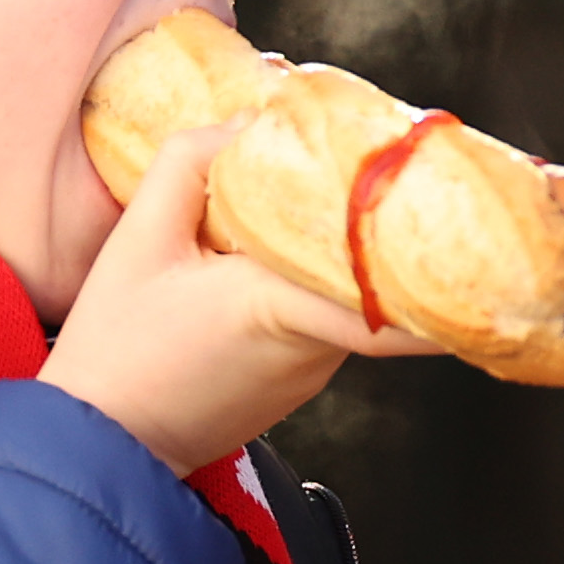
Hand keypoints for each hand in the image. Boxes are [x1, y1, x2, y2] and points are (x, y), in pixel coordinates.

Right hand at [37, 123, 431, 473]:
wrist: (102, 443)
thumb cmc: (114, 348)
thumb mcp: (137, 238)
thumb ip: (189, 162)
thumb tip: (251, 119)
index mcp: (283, 304)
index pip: (388, 289)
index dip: (431, 254)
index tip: (461, 215)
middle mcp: (316, 345)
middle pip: (370, 271)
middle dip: (377, 222)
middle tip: (383, 168)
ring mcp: (313, 372)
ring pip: (347, 293)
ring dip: (339, 253)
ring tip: (313, 204)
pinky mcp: (299, 385)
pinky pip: (325, 319)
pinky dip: (313, 285)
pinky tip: (277, 258)